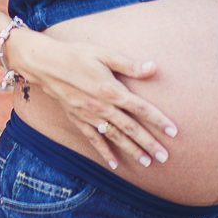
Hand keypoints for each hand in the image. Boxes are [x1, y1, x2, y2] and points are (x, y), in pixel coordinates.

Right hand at [10, 32, 176, 170]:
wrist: (45, 64)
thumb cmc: (76, 54)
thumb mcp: (103, 53)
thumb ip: (129, 64)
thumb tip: (153, 67)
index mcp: (111, 90)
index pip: (140, 108)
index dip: (158, 119)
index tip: (173, 131)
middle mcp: (102, 107)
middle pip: (130, 128)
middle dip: (149, 143)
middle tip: (165, 157)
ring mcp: (89, 115)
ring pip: (115, 137)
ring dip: (131, 150)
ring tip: (147, 163)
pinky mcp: (77, 119)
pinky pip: (93, 139)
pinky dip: (104, 152)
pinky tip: (114, 164)